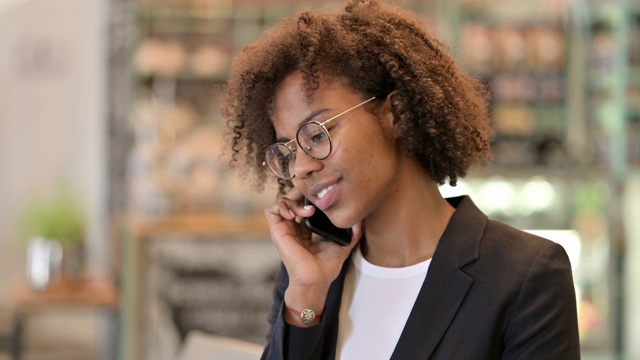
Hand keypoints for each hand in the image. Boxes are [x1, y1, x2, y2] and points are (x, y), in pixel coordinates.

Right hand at [264, 187, 361, 322]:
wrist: (316, 280)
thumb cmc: (327, 266)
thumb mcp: (344, 244)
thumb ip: (353, 232)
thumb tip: (361, 220)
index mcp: (307, 227)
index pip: (305, 202)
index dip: (311, 195)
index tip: (323, 198)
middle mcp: (295, 225)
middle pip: (293, 197)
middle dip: (302, 193)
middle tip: (314, 199)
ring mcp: (285, 228)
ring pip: (282, 200)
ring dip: (294, 200)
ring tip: (308, 211)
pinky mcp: (277, 231)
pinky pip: (271, 210)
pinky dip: (282, 206)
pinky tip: (295, 215)